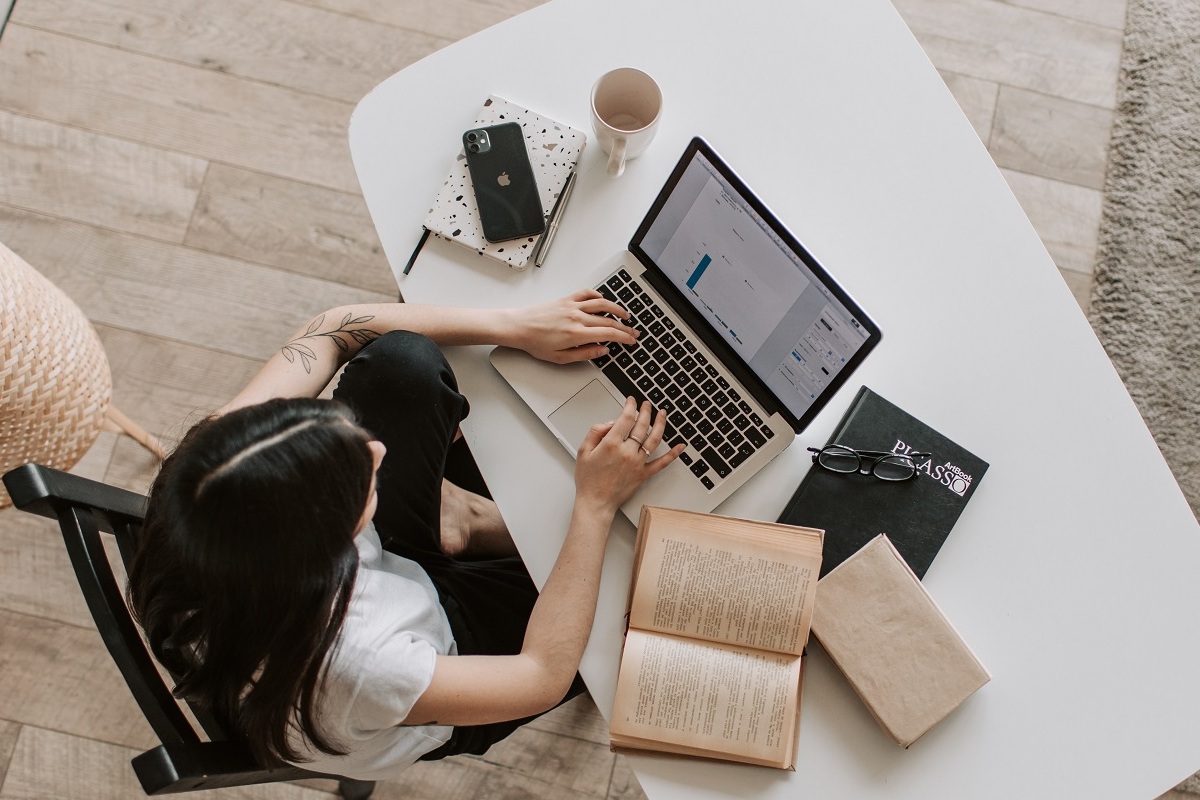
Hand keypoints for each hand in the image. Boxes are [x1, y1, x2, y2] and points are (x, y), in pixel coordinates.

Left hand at [509, 289, 638, 363]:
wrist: (518, 326)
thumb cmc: (535, 343)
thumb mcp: (560, 357)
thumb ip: (584, 354)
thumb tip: (602, 350)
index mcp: (577, 334)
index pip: (609, 334)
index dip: (624, 337)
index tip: (631, 340)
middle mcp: (577, 317)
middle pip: (609, 320)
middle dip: (624, 327)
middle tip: (633, 331)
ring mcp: (572, 306)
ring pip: (602, 303)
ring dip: (617, 309)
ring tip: (625, 315)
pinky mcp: (566, 299)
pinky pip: (587, 293)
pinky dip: (598, 295)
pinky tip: (603, 300)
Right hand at [573, 398, 683, 515]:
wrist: (595, 502)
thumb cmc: (588, 480)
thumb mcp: (583, 451)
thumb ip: (596, 432)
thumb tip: (611, 422)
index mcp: (611, 444)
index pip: (626, 418)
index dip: (630, 406)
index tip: (631, 401)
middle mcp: (627, 452)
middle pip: (642, 425)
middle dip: (645, 411)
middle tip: (647, 404)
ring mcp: (637, 463)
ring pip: (654, 439)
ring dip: (660, 423)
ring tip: (662, 414)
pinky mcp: (643, 474)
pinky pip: (662, 463)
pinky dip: (673, 454)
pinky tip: (680, 446)